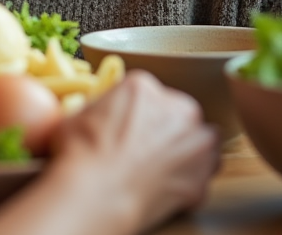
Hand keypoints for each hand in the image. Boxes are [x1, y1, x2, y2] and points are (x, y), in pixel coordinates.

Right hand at [49, 70, 219, 231]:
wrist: (97, 194)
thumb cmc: (81, 153)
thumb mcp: (78, 114)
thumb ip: (102, 109)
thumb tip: (100, 118)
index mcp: (143, 87)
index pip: (144, 94)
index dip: (134, 113)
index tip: (127, 126)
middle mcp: (178, 108)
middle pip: (177, 113)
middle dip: (165, 128)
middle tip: (143, 148)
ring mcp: (197, 143)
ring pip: (198, 141)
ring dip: (184, 151)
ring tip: (157, 167)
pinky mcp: (204, 177)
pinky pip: (202, 174)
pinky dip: (189, 179)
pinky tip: (165, 185)